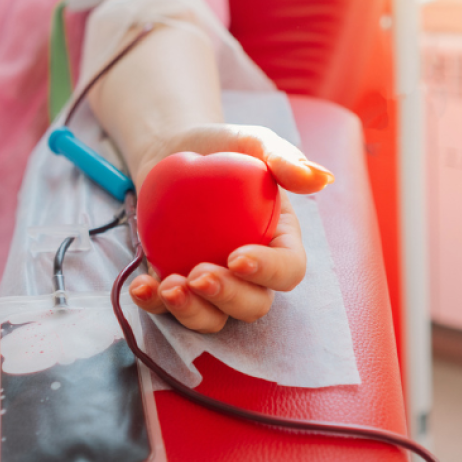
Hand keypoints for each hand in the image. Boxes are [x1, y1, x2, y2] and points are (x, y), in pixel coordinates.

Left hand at [128, 124, 333, 332]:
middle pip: (253, 305)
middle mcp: (250, 272)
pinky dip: (154, 305)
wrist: (172, 151)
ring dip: (192, 312)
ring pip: (213, 318)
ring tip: (168, 287)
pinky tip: (140, 287)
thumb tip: (321, 178)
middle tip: (199, 275)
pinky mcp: (176, 285)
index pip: (288, 269)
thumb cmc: (220, 146)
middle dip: (228, 299)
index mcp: (278, 241)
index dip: (268, 272)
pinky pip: (168, 310)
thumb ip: (284, 158)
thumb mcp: (252, 142)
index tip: (237, 257)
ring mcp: (213, 284)